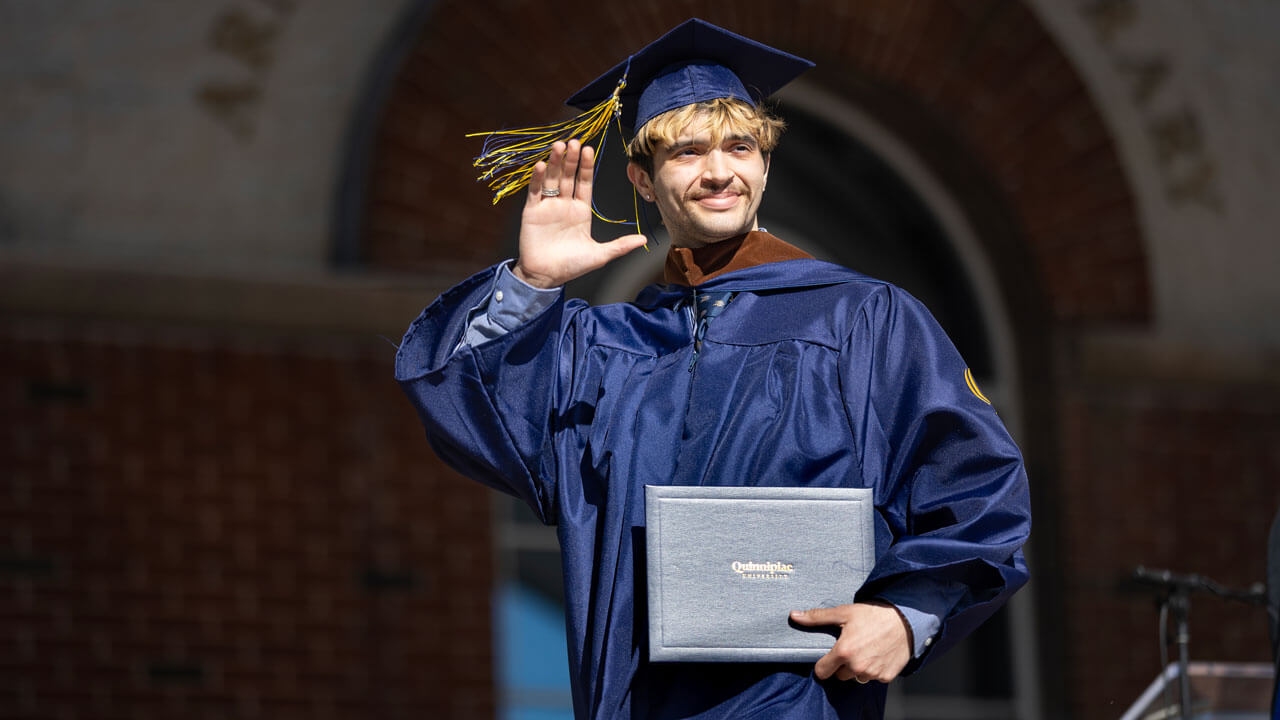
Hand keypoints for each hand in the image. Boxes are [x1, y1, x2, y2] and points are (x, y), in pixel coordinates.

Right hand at [513, 140, 647, 288]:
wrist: (545, 277)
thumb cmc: (571, 266)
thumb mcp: (600, 255)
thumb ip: (620, 245)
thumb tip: (643, 241)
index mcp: (580, 211)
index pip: (584, 183)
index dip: (586, 166)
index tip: (588, 149)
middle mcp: (564, 205)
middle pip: (568, 176)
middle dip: (571, 159)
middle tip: (574, 141)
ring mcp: (548, 206)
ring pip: (552, 179)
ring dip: (555, 162)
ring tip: (558, 146)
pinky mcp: (531, 211)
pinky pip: (535, 191)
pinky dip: (538, 178)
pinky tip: (542, 166)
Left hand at [789, 602, 911, 683]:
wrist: (905, 619)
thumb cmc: (873, 614)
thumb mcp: (843, 612)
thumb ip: (817, 617)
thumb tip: (794, 616)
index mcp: (844, 652)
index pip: (822, 672)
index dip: (823, 664)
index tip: (828, 657)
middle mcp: (857, 666)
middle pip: (840, 675)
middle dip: (842, 664)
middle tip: (852, 647)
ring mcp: (873, 673)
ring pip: (857, 677)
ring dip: (858, 668)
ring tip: (865, 649)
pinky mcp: (886, 676)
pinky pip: (874, 678)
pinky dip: (874, 669)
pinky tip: (877, 653)